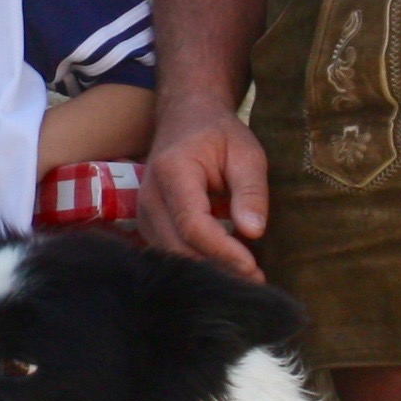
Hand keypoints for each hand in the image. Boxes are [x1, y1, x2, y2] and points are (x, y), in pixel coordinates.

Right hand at [139, 110, 271, 279]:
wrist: (186, 118)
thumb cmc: (218, 134)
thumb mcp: (246, 153)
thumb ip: (251, 191)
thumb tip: (254, 232)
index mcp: (172, 171)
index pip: (193, 224)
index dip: (222, 250)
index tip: (253, 267)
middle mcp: (149, 195)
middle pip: (178, 247)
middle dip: (218, 269)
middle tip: (256, 281)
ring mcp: (144, 213)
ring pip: (172, 256)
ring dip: (208, 271)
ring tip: (246, 278)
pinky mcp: (149, 225)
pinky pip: (170, 252)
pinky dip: (198, 263)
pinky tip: (226, 267)